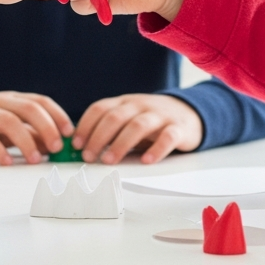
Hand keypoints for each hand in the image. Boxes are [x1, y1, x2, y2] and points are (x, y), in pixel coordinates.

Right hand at [0, 91, 72, 165]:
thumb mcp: (8, 128)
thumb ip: (30, 134)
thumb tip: (56, 146)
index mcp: (13, 100)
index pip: (40, 101)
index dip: (57, 115)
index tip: (69, 133)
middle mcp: (0, 102)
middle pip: (28, 108)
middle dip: (46, 127)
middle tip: (56, 148)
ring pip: (9, 120)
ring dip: (25, 140)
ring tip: (35, 159)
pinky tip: (6, 162)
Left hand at [73, 93, 202, 163]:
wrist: (189, 113)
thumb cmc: (152, 121)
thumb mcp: (129, 119)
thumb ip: (110, 130)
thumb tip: (82, 150)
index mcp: (125, 103)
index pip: (100, 108)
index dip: (85, 125)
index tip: (75, 144)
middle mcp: (140, 105)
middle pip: (116, 117)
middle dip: (98, 137)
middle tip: (88, 157)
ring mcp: (160, 115)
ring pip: (138, 125)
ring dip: (120, 143)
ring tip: (109, 161)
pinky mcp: (179, 128)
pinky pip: (168, 137)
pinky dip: (157, 149)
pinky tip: (147, 161)